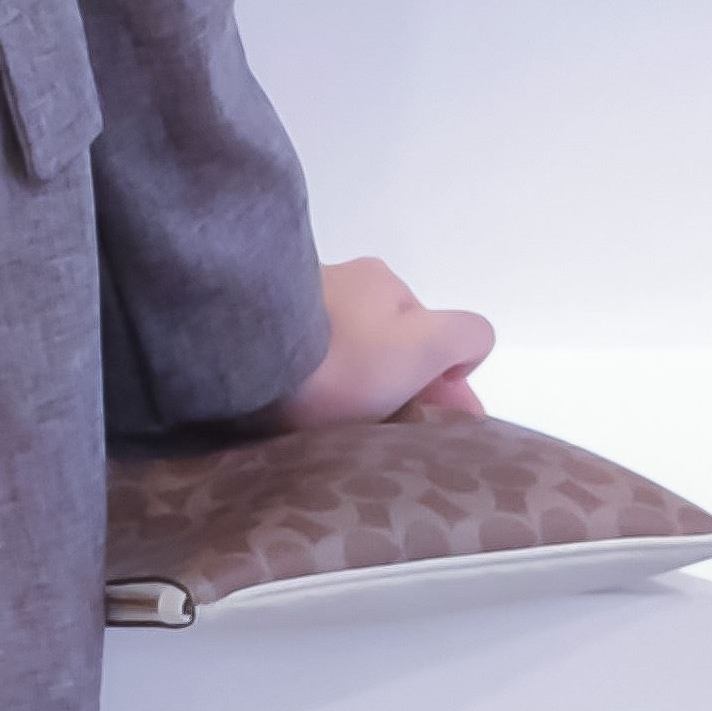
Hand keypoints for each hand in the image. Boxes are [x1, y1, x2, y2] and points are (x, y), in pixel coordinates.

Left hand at [274, 255, 493, 426]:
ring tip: (337, 425)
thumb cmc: (343, 354)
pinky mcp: (258, 331)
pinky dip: (312, 385)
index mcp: (384, 281)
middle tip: (382, 430)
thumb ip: (465, 336)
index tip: (428, 423)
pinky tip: (303, 411)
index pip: (432, 335)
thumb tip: (467, 355)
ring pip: (343, 353)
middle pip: (386, 344)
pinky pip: (301, 362)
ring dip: (351, 386)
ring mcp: (294, 303)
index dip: (440, 384)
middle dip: (394, 385)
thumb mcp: (426, 343)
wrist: (244, 354)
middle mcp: (340, 281)